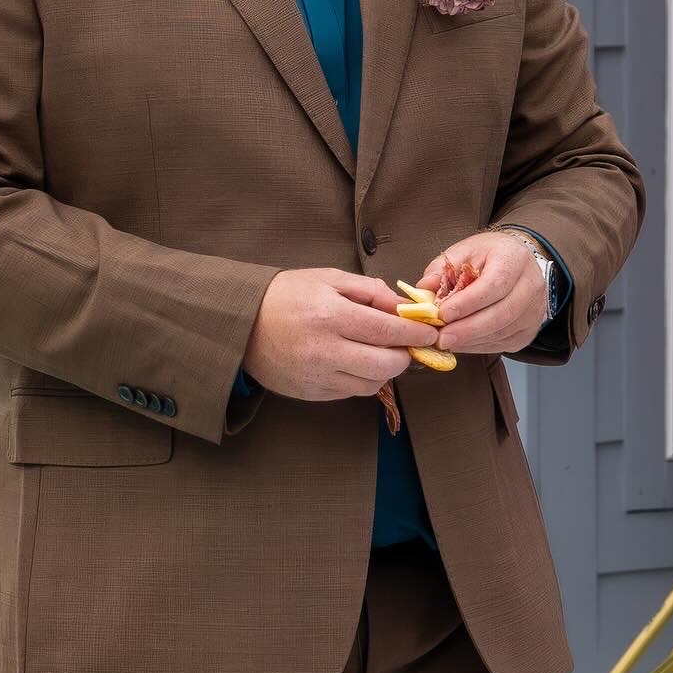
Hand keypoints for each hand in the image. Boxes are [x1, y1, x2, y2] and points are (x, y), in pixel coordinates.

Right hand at [243, 268, 442, 401]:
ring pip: (371, 384)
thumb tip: (404, 308)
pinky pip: (350, 392)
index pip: (387, 331)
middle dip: (404, 356)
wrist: (242, 323)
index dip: (415, 334)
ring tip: (378, 352)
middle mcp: (325, 350)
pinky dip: (360, 379)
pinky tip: (354, 362)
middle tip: (406, 345)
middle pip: (385, 365)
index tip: (430, 332)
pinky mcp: (311, 393)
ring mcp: (317, 376)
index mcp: (331, 315)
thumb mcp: (328, 279)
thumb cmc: (287, 295)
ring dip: (384, 370)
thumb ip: (369, 291)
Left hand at [418, 232, 547, 355]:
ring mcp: (534, 310)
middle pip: (502, 313)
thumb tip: (424, 288)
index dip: (468, 303)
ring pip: (503, 332)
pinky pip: (504, 342)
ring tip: (447, 341)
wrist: (517, 262)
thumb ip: (442, 268)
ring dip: (472, 340)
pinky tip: (462, 343)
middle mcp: (531, 285)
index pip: (493, 285)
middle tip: (442, 338)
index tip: (443, 314)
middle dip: (468, 329)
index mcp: (513, 258)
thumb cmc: (488, 256)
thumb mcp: (464, 251)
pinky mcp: (530, 330)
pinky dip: (480, 345)